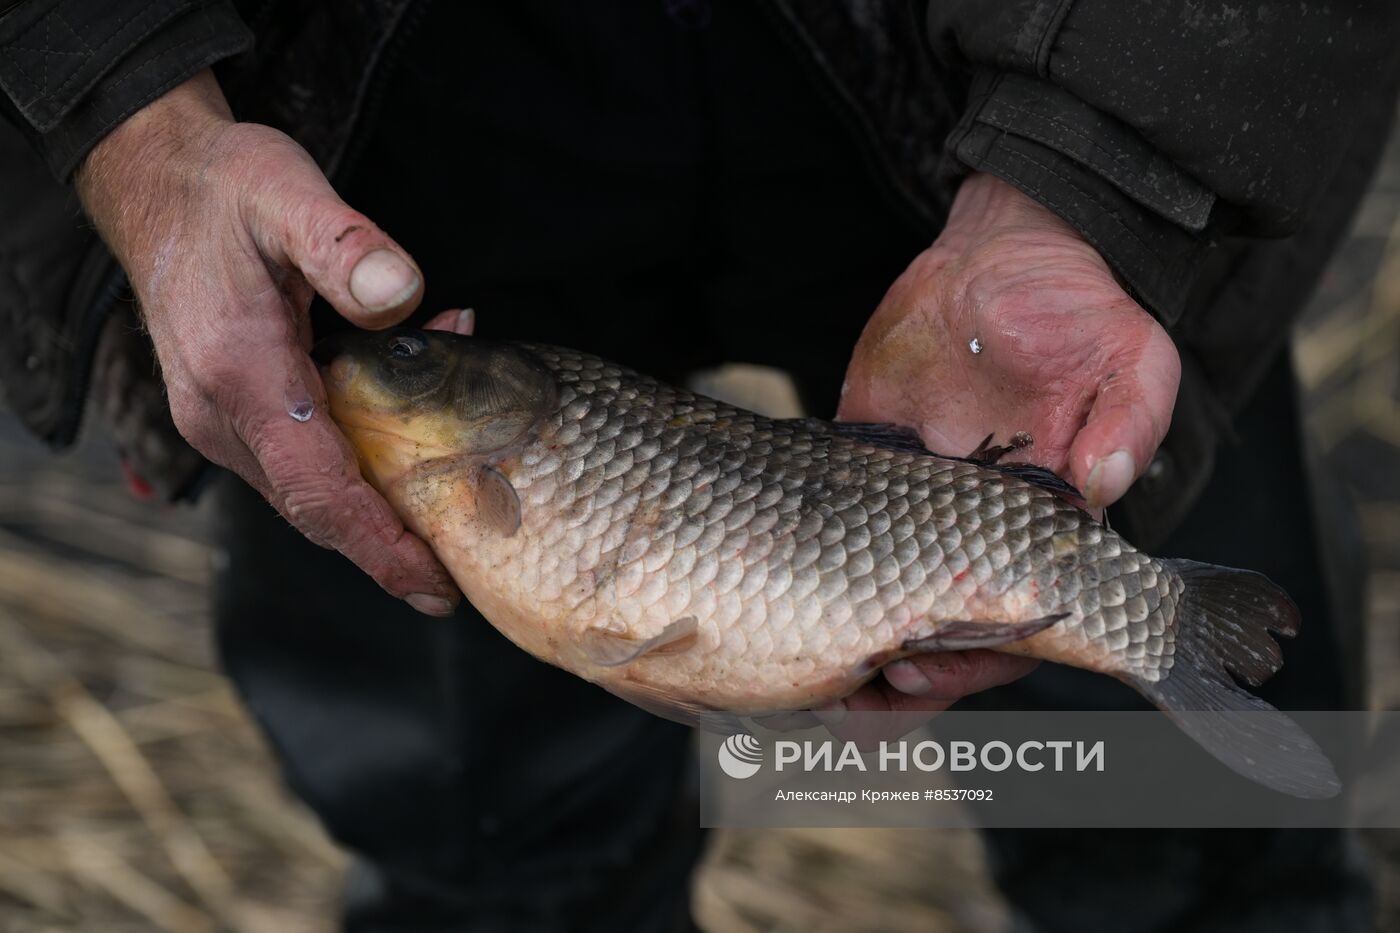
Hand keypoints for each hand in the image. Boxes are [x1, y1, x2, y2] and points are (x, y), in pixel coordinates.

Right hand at [77, 71, 459, 614]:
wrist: (154, 182)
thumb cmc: (224, 187)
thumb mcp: (288, 193)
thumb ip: (346, 246)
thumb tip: (404, 294)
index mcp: (240, 374)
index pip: (316, 489)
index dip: (379, 545)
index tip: (433, 586)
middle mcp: (221, 414)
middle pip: (318, 509)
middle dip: (392, 547)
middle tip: (466, 568)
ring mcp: (222, 419)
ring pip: (313, 490)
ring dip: (386, 496)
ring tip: (461, 492)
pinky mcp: (235, 412)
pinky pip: (305, 457)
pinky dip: (364, 457)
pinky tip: (417, 420)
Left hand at [831, 172, 1180, 726]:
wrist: (1002, 256)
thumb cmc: (1079, 311)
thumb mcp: (1130, 355)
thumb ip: (1128, 420)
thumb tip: (1102, 482)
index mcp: (1037, 526)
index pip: (1011, 618)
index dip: (972, 655)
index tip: (925, 667)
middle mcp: (970, 527)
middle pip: (937, 623)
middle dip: (898, 672)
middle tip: (853, 695)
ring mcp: (909, 498)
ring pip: (876, 592)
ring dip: (846, 640)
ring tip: (806, 678)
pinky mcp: (860, 458)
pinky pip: (830, 523)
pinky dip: (807, 565)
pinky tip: (774, 590)